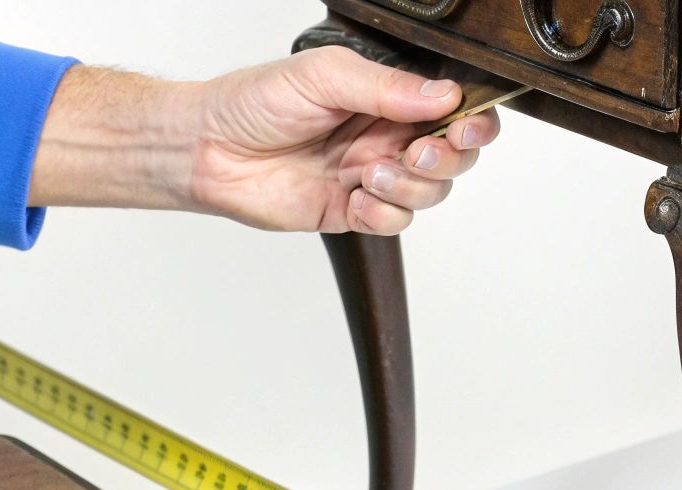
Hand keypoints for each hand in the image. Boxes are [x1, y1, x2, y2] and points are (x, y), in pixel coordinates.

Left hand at [27, 49, 501, 234]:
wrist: (208, 148)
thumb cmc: (255, 101)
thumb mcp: (325, 75)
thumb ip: (387, 87)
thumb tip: (444, 94)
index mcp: (388, 97)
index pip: (454, 110)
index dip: (473, 120)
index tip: (465, 124)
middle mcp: (387, 136)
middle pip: (454, 156)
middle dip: (447, 157)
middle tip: (419, 152)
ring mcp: (372, 176)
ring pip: (429, 193)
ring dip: (411, 187)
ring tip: (370, 172)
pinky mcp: (351, 212)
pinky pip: (394, 222)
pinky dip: (383, 214)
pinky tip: (356, 199)